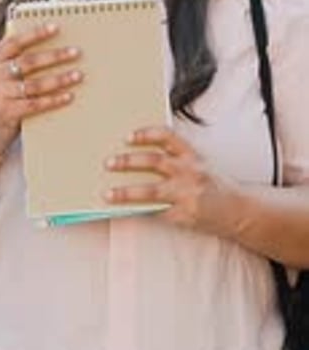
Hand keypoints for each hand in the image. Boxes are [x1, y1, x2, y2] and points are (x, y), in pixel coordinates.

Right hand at [0, 22, 82, 156]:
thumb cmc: (0, 97)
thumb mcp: (0, 76)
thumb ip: (15, 61)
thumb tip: (50, 46)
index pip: (14, 42)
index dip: (35, 33)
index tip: (56, 28)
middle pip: (28, 62)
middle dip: (54, 56)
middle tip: (75, 52)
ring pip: (34, 84)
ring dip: (59, 79)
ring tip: (77, 75)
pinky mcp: (6, 112)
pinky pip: (35, 104)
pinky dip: (53, 100)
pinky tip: (68, 96)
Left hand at [104, 126, 233, 236]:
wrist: (242, 211)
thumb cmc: (217, 186)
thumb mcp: (201, 165)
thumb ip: (178, 160)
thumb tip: (140, 159)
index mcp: (193, 155)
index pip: (167, 137)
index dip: (146, 134)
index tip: (127, 136)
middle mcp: (190, 171)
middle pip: (154, 161)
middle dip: (128, 162)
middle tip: (107, 162)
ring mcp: (187, 194)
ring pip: (150, 191)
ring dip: (125, 192)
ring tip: (107, 193)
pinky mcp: (185, 215)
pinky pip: (156, 213)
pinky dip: (138, 212)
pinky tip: (122, 212)